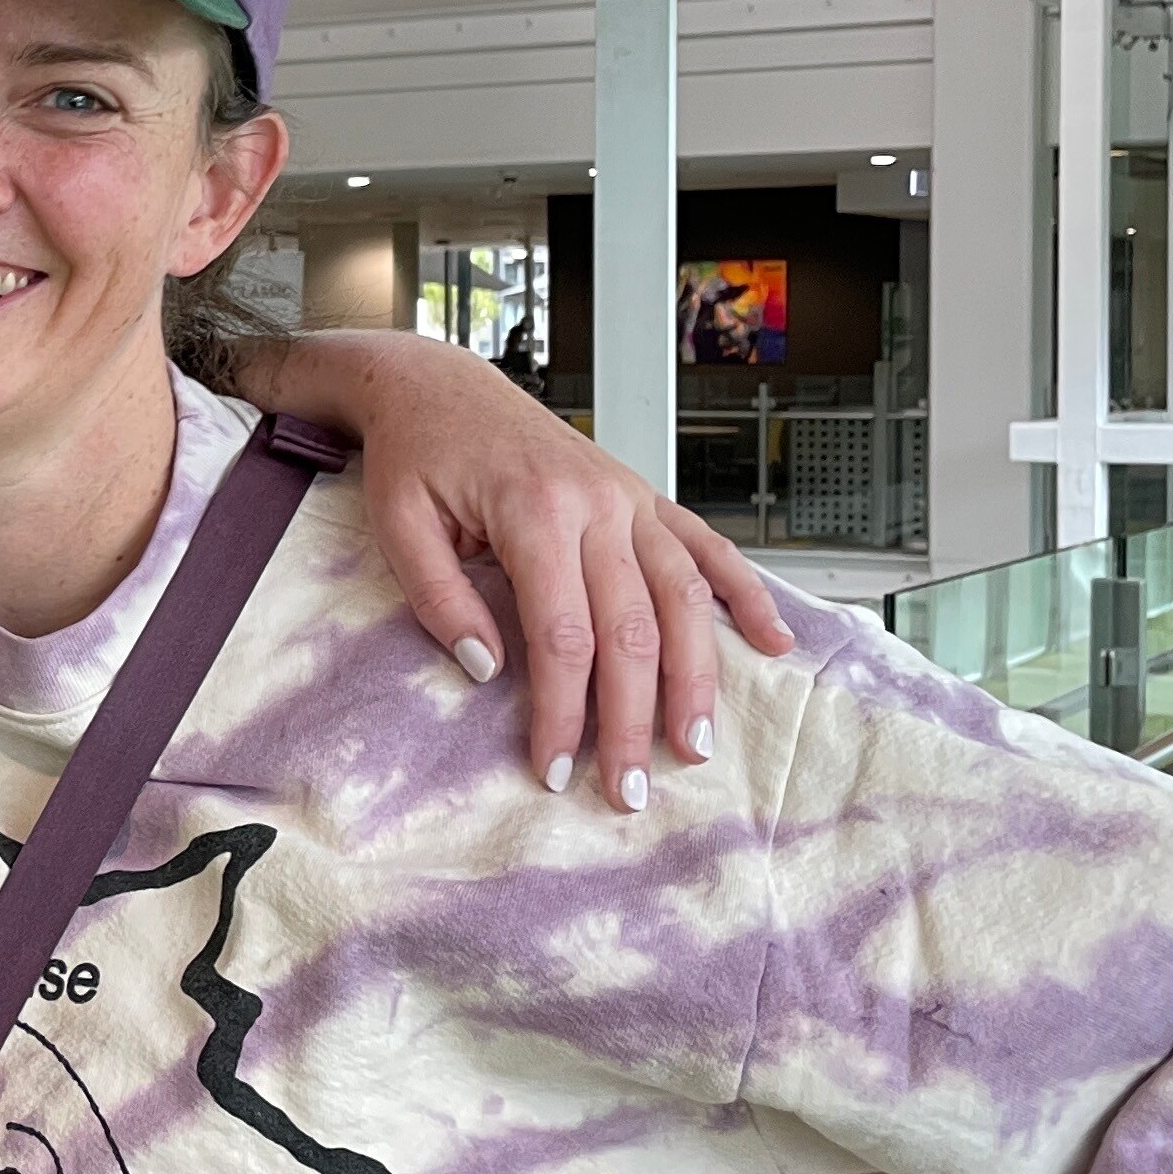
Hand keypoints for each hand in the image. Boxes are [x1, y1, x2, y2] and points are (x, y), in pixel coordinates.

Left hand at [245, 331, 794, 809]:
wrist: (438, 385)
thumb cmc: (417, 455)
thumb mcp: (399, 525)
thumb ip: (439, 599)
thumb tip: (488, 670)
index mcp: (534, 510)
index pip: (562, 635)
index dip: (563, 711)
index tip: (555, 768)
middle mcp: (597, 503)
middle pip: (632, 629)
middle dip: (632, 717)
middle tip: (629, 789)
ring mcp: (630, 498)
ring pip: (684, 598)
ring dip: (696, 677)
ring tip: (694, 745)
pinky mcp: (644, 495)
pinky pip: (708, 547)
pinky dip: (745, 594)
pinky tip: (773, 642)